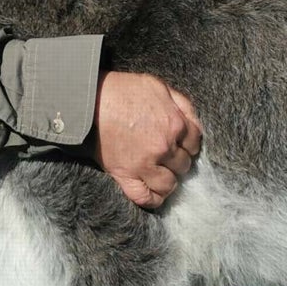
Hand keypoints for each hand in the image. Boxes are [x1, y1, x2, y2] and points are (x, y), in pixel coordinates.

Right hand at [92, 71, 201, 208]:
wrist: (90, 100)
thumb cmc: (123, 90)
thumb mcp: (158, 86)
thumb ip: (181, 103)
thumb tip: (193, 122)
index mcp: (174, 124)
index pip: (195, 143)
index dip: (188, 143)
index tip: (180, 143)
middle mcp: (164, 147)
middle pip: (184, 164)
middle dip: (178, 160)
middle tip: (168, 155)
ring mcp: (145, 164)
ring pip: (169, 184)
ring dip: (168, 180)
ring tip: (161, 173)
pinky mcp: (126, 175)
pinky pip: (145, 198)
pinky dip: (153, 199)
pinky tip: (154, 193)